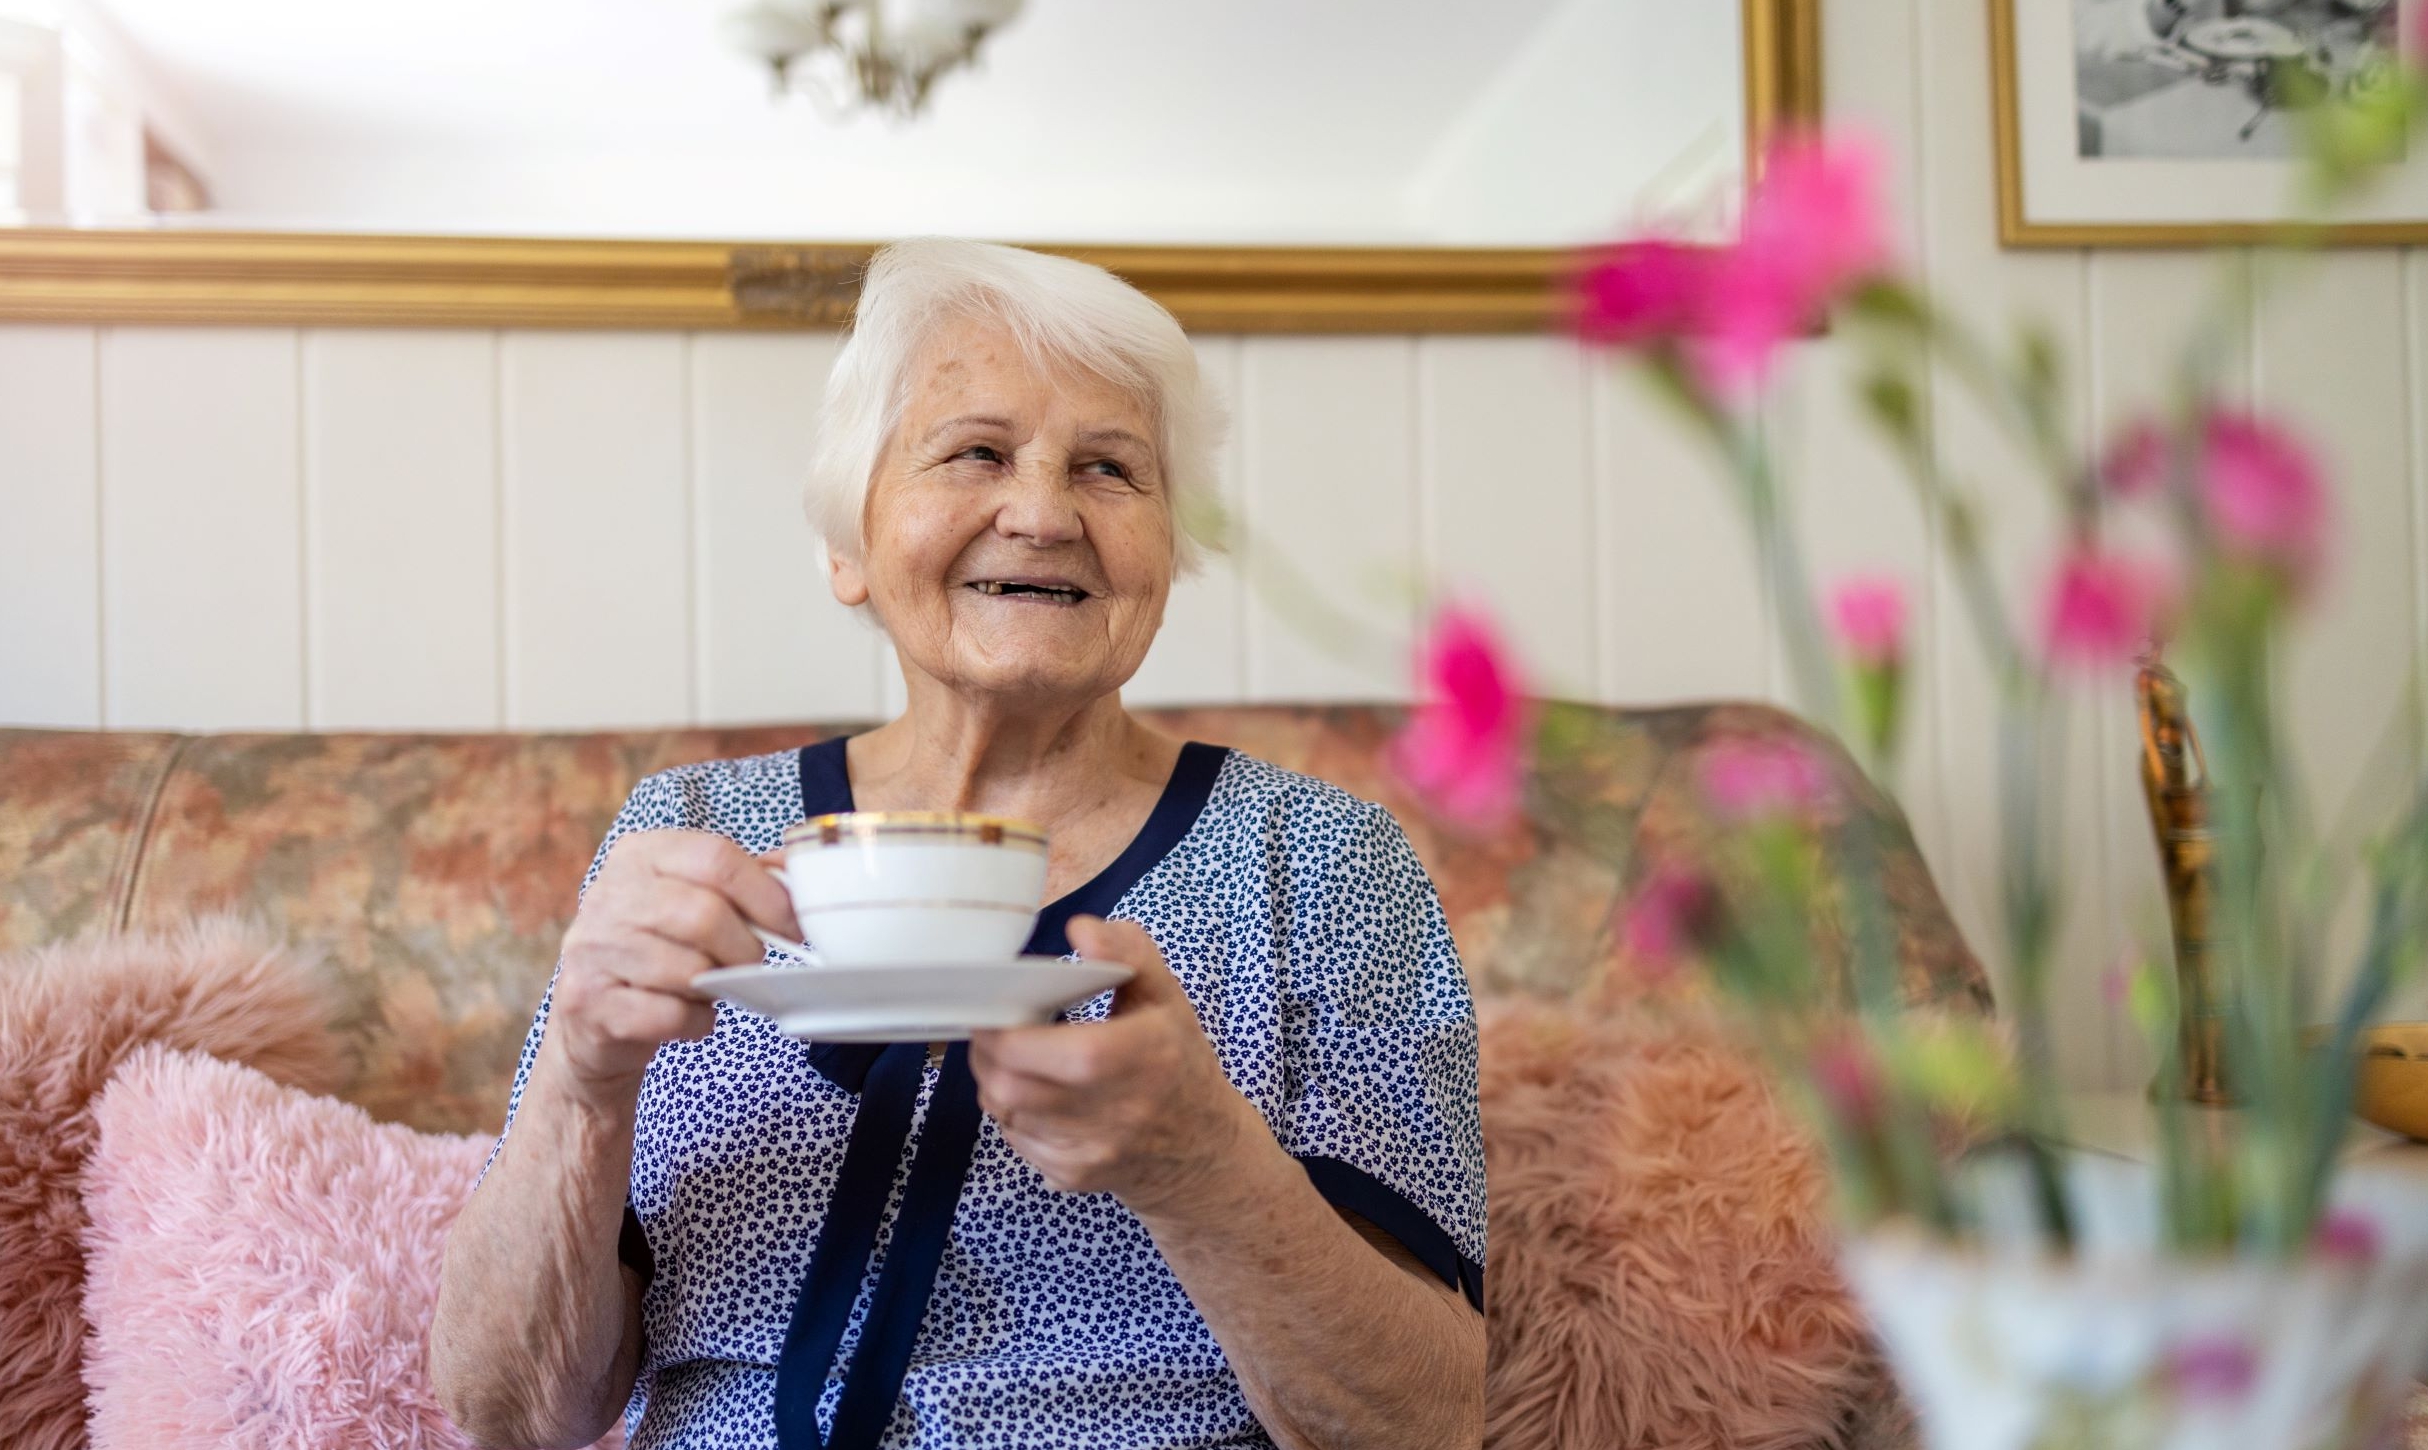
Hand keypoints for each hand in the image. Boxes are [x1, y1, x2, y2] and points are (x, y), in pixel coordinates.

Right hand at [542, 831, 800, 1101]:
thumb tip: (800, 866)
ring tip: (709, 986)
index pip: (716, 857)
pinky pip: (670, 1014)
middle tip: (749, 962)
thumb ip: (743, 879)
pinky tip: (689, 1014)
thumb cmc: (657, 949)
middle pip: (706, 914)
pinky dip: (696, 1022)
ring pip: (688, 969)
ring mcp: (593, 947)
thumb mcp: (691, 899)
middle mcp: (608, 893)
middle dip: (745, 948)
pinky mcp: (588, 1001)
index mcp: (640, 854)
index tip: (792, 925)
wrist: (592, 1017)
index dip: (767, 895)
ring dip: (716, 987)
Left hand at [969, 916, 1260, 1218]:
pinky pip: (1015, 1139)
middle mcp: (1116, 1112)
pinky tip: (1036, 1095)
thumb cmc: (1179, 1064)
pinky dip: (1012, 1112)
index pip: (1048, 1051)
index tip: (1000, 1007)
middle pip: (1010, 1085)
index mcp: (1140, 1057)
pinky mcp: (1072, 1177)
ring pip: (1004, 1112)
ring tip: (1013, 1057)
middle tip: (994, 1028)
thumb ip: (1128, 953)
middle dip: (988, 1053)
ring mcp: (1091, 1151)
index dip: (1006, 1030)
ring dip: (995, 1079)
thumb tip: (1081, 929)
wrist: (1202, 1151)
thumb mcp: (1167, 998)